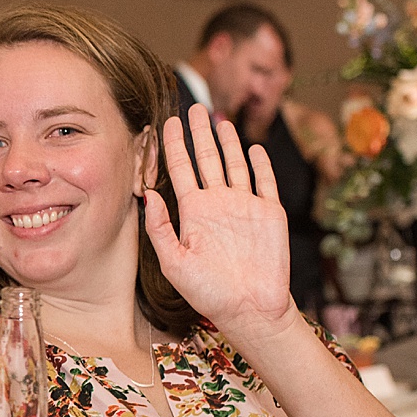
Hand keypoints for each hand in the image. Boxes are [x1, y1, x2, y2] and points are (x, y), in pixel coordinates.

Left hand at [143, 104, 296, 341]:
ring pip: (235, 164)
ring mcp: (245, 206)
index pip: (180, 169)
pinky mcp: (270, 213)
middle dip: (199, 134)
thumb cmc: (208, 292)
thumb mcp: (174, 262)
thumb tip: (147, 194)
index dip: (174, 145)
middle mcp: (218, 203)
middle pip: (207, 159)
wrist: (248, 308)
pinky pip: (265, 182)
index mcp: (193, 212)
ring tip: (218, 119)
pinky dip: (260, 164)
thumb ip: (160, 228)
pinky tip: (253, 148)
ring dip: (228, 142)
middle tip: (192, 107)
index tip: (166, 122)